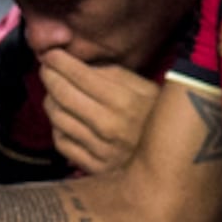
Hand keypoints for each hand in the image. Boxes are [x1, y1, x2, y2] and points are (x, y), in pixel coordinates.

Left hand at [35, 52, 158, 177]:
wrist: (174, 158)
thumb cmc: (155, 116)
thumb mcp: (144, 87)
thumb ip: (111, 73)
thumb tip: (75, 64)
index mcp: (124, 101)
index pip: (79, 75)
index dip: (59, 61)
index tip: (50, 54)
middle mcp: (109, 126)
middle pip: (62, 96)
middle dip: (49, 77)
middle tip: (46, 69)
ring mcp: (100, 150)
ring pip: (57, 119)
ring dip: (51, 101)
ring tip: (55, 92)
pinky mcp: (94, 167)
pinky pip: (62, 143)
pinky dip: (57, 127)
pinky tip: (64, 119)